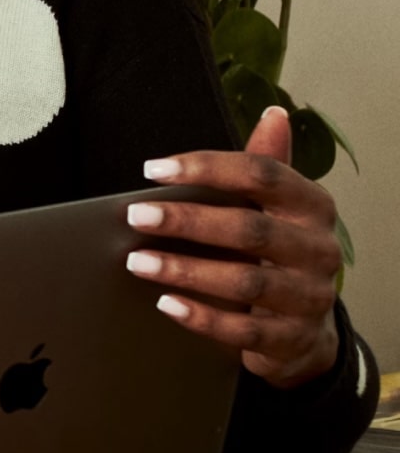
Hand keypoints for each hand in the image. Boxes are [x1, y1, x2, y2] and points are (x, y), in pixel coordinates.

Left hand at [126, 105, 340, 388]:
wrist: (308, 327)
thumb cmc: (279, 252)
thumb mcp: (278, 208)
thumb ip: (267, 165)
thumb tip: (273, 114)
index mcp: (312, 206)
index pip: (263, 175)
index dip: (207, 168)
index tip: (152, 169)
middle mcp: (318, 250)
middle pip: (250, 229)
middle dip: (187, 221)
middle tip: (135, 216)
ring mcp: (309, 297)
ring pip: (246, 281)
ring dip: (185, 270)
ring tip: (136, 262)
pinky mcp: (293, 339)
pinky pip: (245, 331)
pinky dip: (203, 317)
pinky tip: (165, 304)